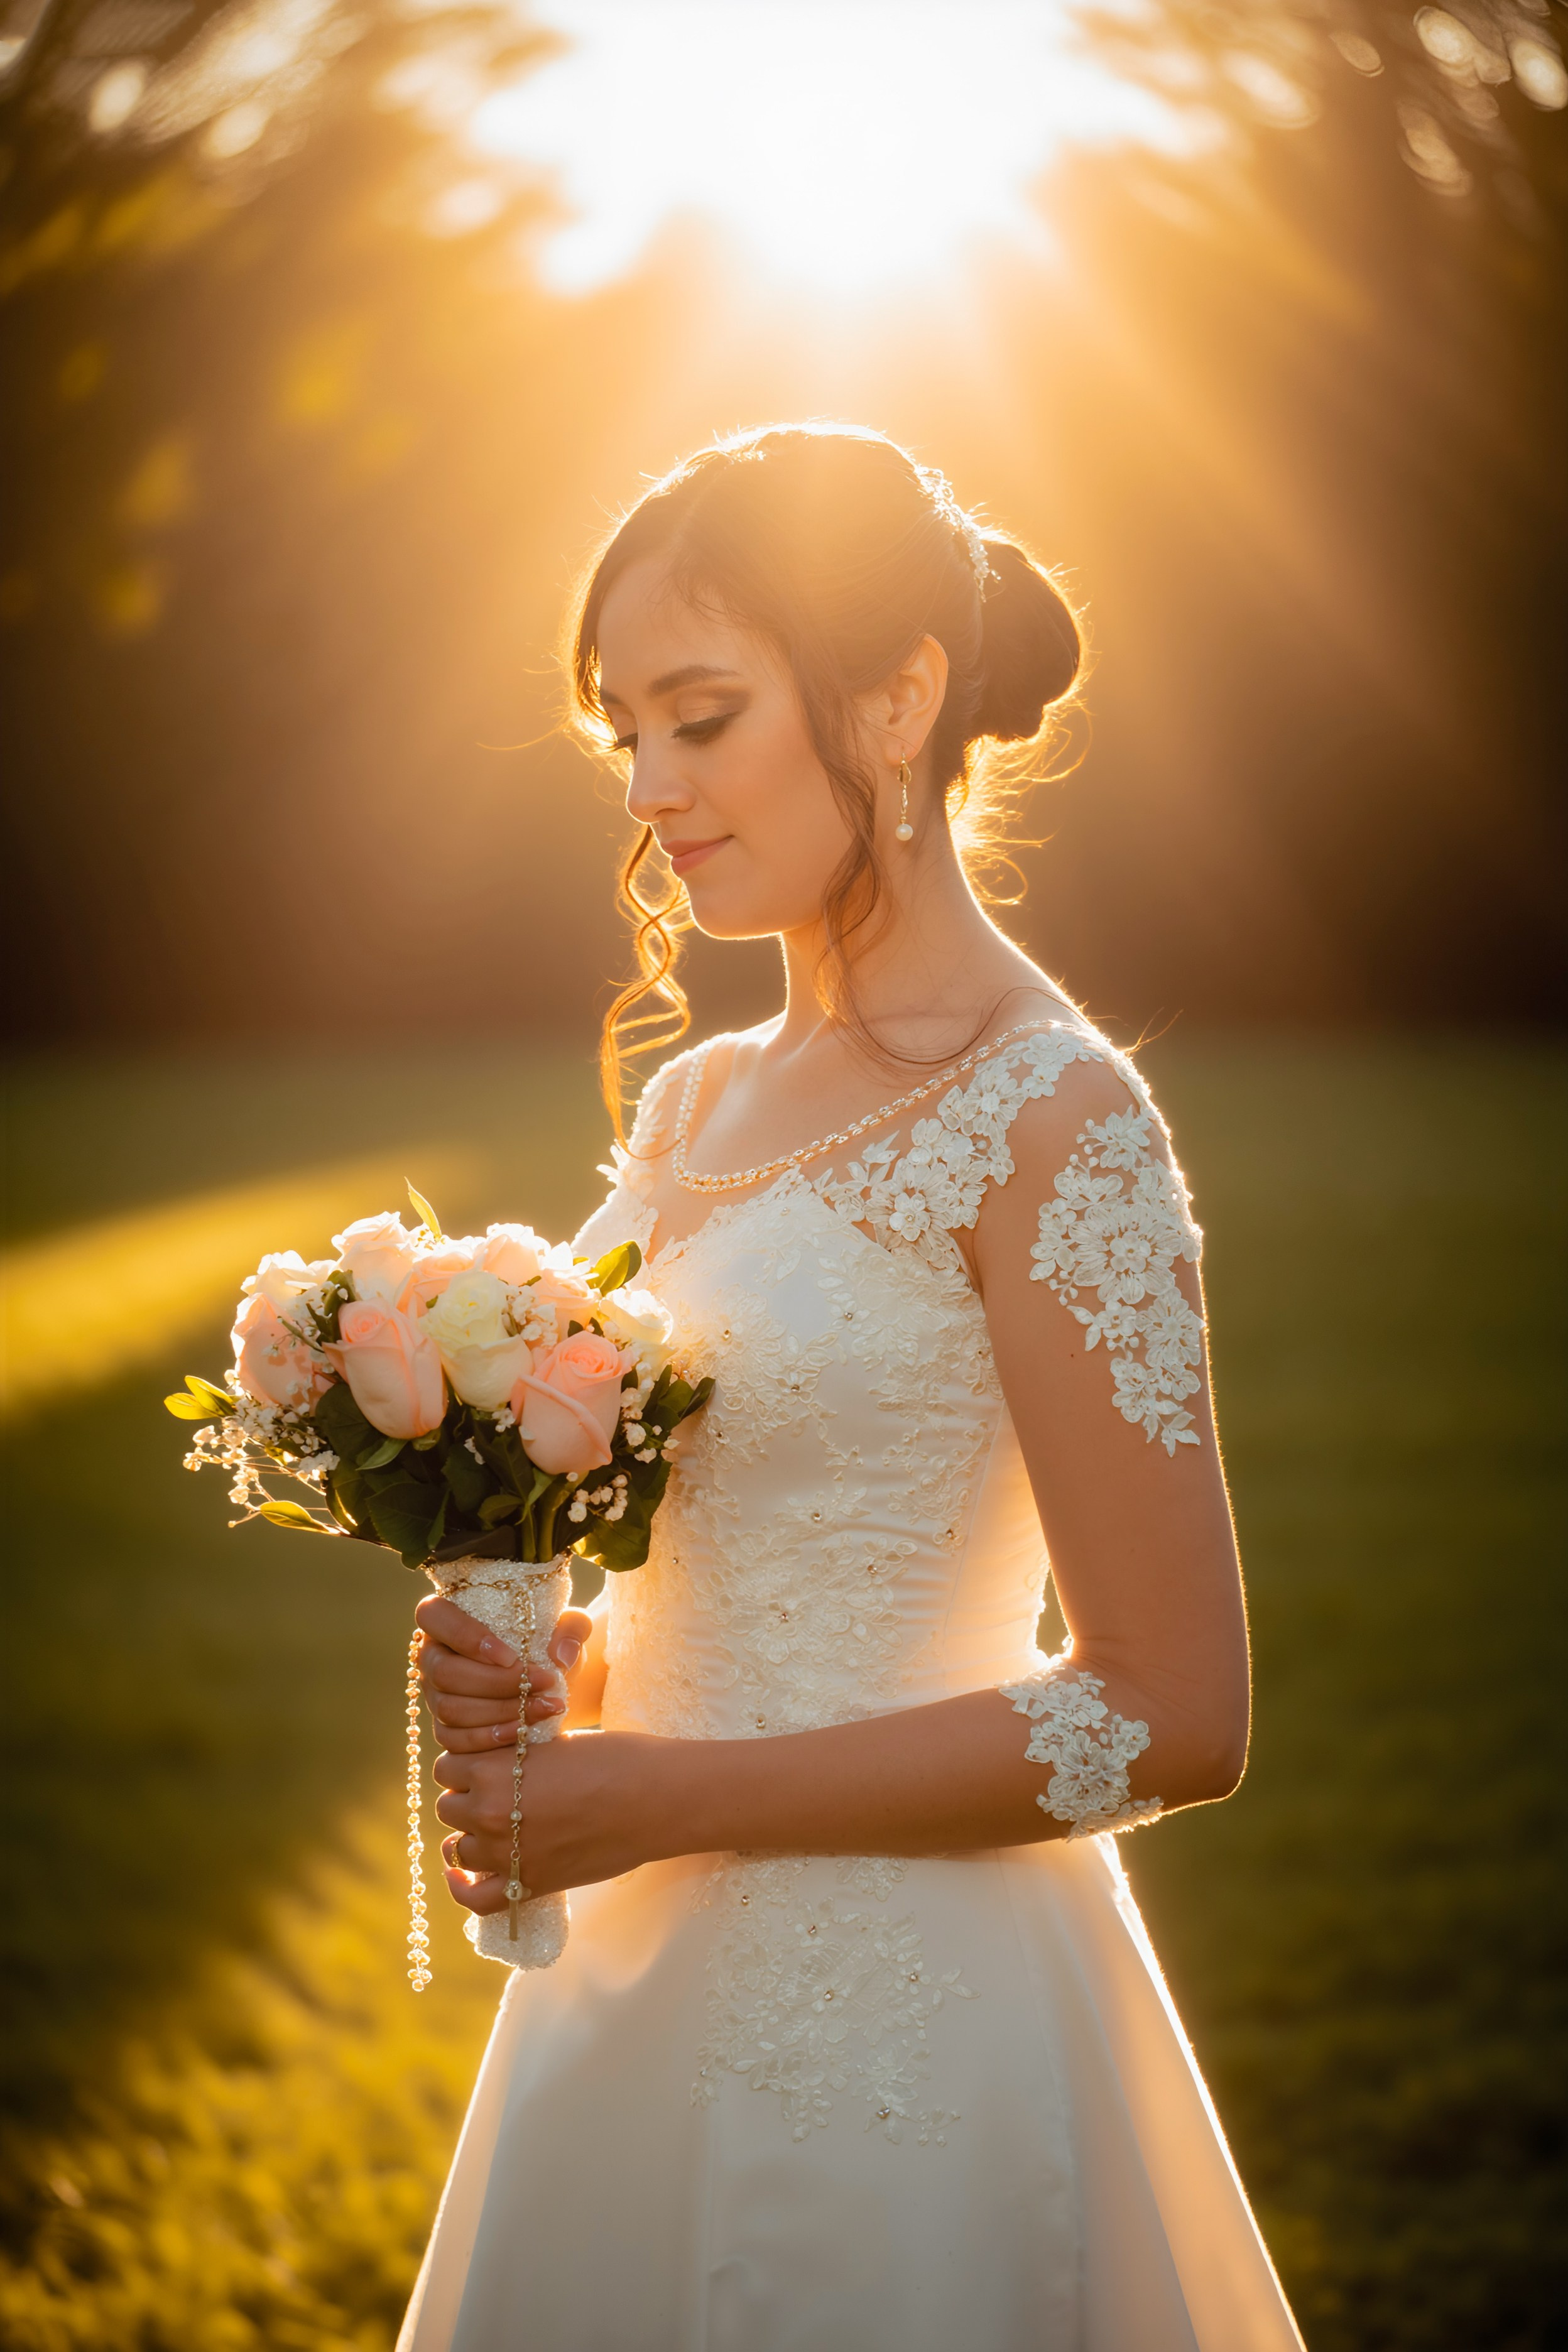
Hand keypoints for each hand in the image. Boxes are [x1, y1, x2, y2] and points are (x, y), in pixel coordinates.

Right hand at [414, 1593, 593, 1754]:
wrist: (551, 1684)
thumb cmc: (550, 1644)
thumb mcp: (569, 1625)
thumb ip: (572, 1628)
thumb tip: (561, 1656)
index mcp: (447, 1618)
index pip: (433, 1615)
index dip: (465, 1635)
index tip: (511, 1655)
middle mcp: (432, 1656)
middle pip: (445, 1672)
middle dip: (498, 1682)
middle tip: (544, 1682)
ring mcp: (434, 1695)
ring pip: (451, 1709)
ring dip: (501, 1711)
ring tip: (545, 1707)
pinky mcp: (444, 1729)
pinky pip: (456, 1740)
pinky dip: (492, 1737)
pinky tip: (524, 1730)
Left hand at [433, 1727, 670, 1909]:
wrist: (654, 1797)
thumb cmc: (613, 1759)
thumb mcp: (552, 1743)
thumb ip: (515, 1757)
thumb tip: (497, 1764)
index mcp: (493, 1769)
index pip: (447, 1767)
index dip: (465, 1764)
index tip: (484, 1763)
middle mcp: (489, 1813)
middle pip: (448, 1808)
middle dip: (467, 1798)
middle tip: (497, 1792)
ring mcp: (506, 1854)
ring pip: (457, 1849)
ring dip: (469, 1836)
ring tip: (493, 1826)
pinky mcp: (529, 1884)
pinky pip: (475, 1899)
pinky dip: (462, 1889)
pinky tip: (461, 1877)